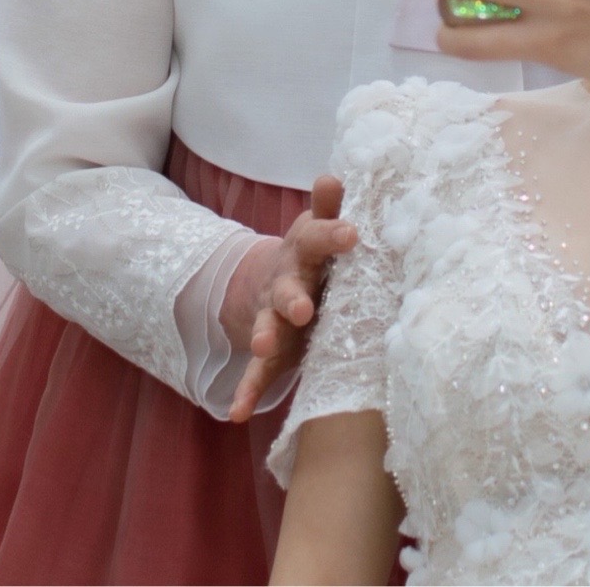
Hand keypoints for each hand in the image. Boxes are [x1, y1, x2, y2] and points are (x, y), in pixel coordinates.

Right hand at [222, 175, 358, 422]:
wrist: (265, 287)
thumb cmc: (308, 259)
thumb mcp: (316, 233)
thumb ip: (327, 210)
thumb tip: (331, 176)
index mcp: (302, 254)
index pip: (315, 239)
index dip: (331, 234)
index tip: (352, 234)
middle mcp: (284, 285)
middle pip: (286, 289)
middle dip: (292, 298)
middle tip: (303, 308)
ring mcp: (273, 320)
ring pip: (268, 328)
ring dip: (265, 337)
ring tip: (263, 346)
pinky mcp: (271, 354)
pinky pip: (257, 374)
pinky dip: (247, 392)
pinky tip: (237, 413)